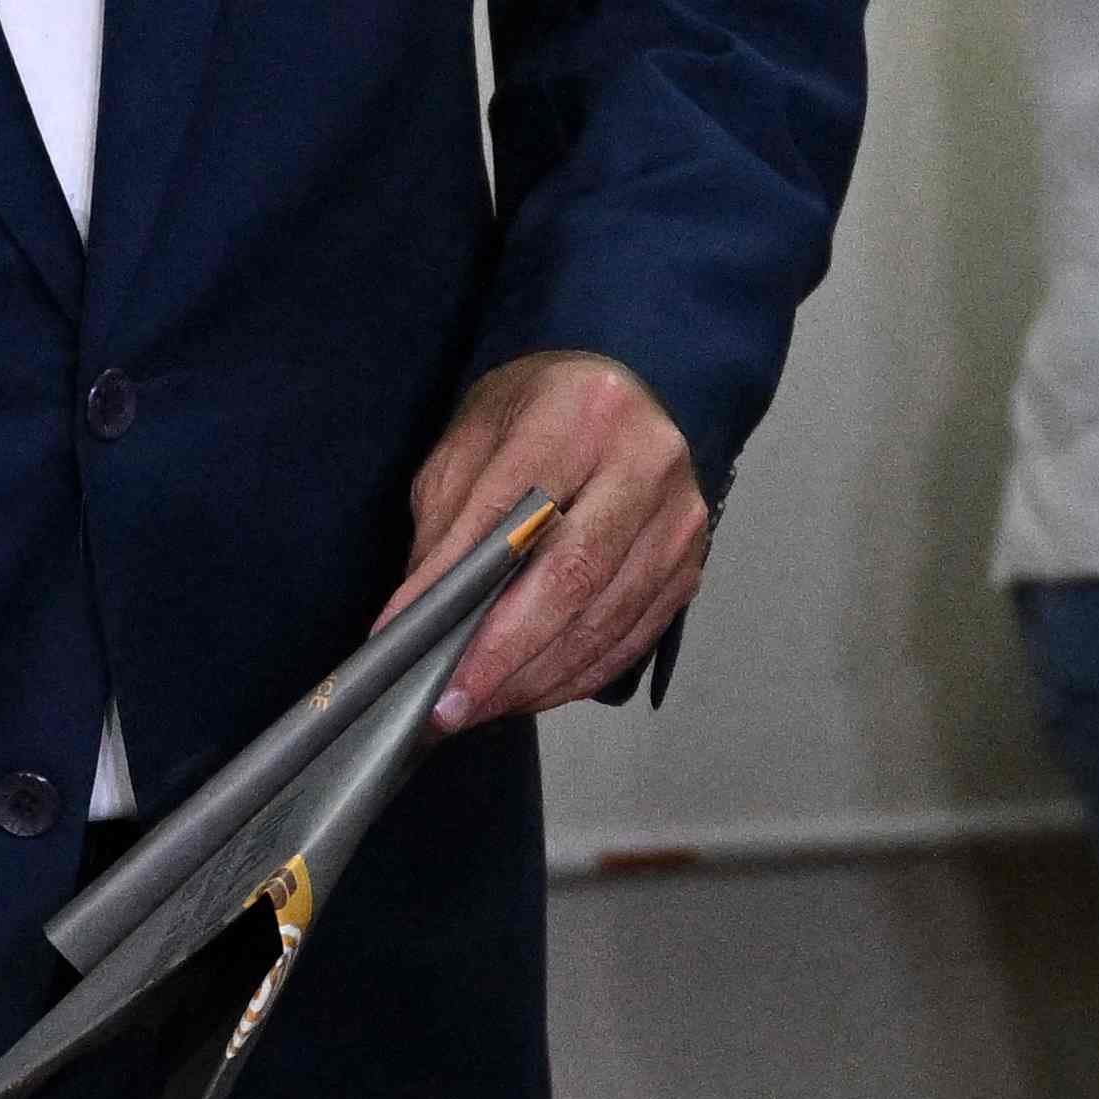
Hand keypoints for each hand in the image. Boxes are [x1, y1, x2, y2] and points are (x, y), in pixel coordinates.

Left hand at [407, 347, 710, 728]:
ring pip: (603, 620)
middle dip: (502, 652)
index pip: (511, 512)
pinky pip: (630, 638)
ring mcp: (678, 517)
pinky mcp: (689, 564)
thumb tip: (418, 617)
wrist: (614, 391)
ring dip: (535, 677)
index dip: (456, 585)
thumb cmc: (533, 415)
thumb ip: (447, 522)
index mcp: (581, 411)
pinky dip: (574, 676)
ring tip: (477, 706)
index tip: (408, 637)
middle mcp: (646, 460)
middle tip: (449, 703)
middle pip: (570, 577)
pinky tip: (527, 692)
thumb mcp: (471, 442)